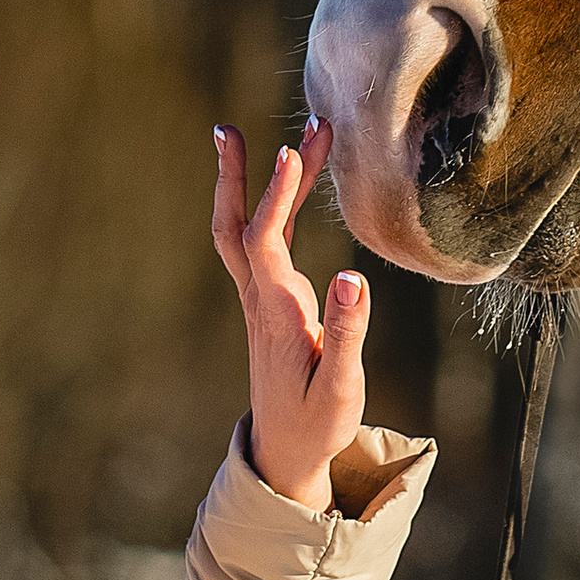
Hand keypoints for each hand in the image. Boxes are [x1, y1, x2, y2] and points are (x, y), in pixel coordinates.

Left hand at [211, 121, 368, 511]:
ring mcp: (261, 301)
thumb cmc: (317, 424)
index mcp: (277, 316)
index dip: (276, 196)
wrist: (286, 451)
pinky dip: (272, 207)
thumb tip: (350, 276)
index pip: (266, 242)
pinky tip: (291, 183)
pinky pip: (262, 243)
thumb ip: (346, 332)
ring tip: (280, 138)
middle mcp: (261, 301)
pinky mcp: (270, 304)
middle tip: (228, 128)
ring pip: (245, 231)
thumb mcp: (340, 387)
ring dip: (251, 184)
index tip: (292, 151)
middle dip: (236, 176)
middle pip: (236, 227)